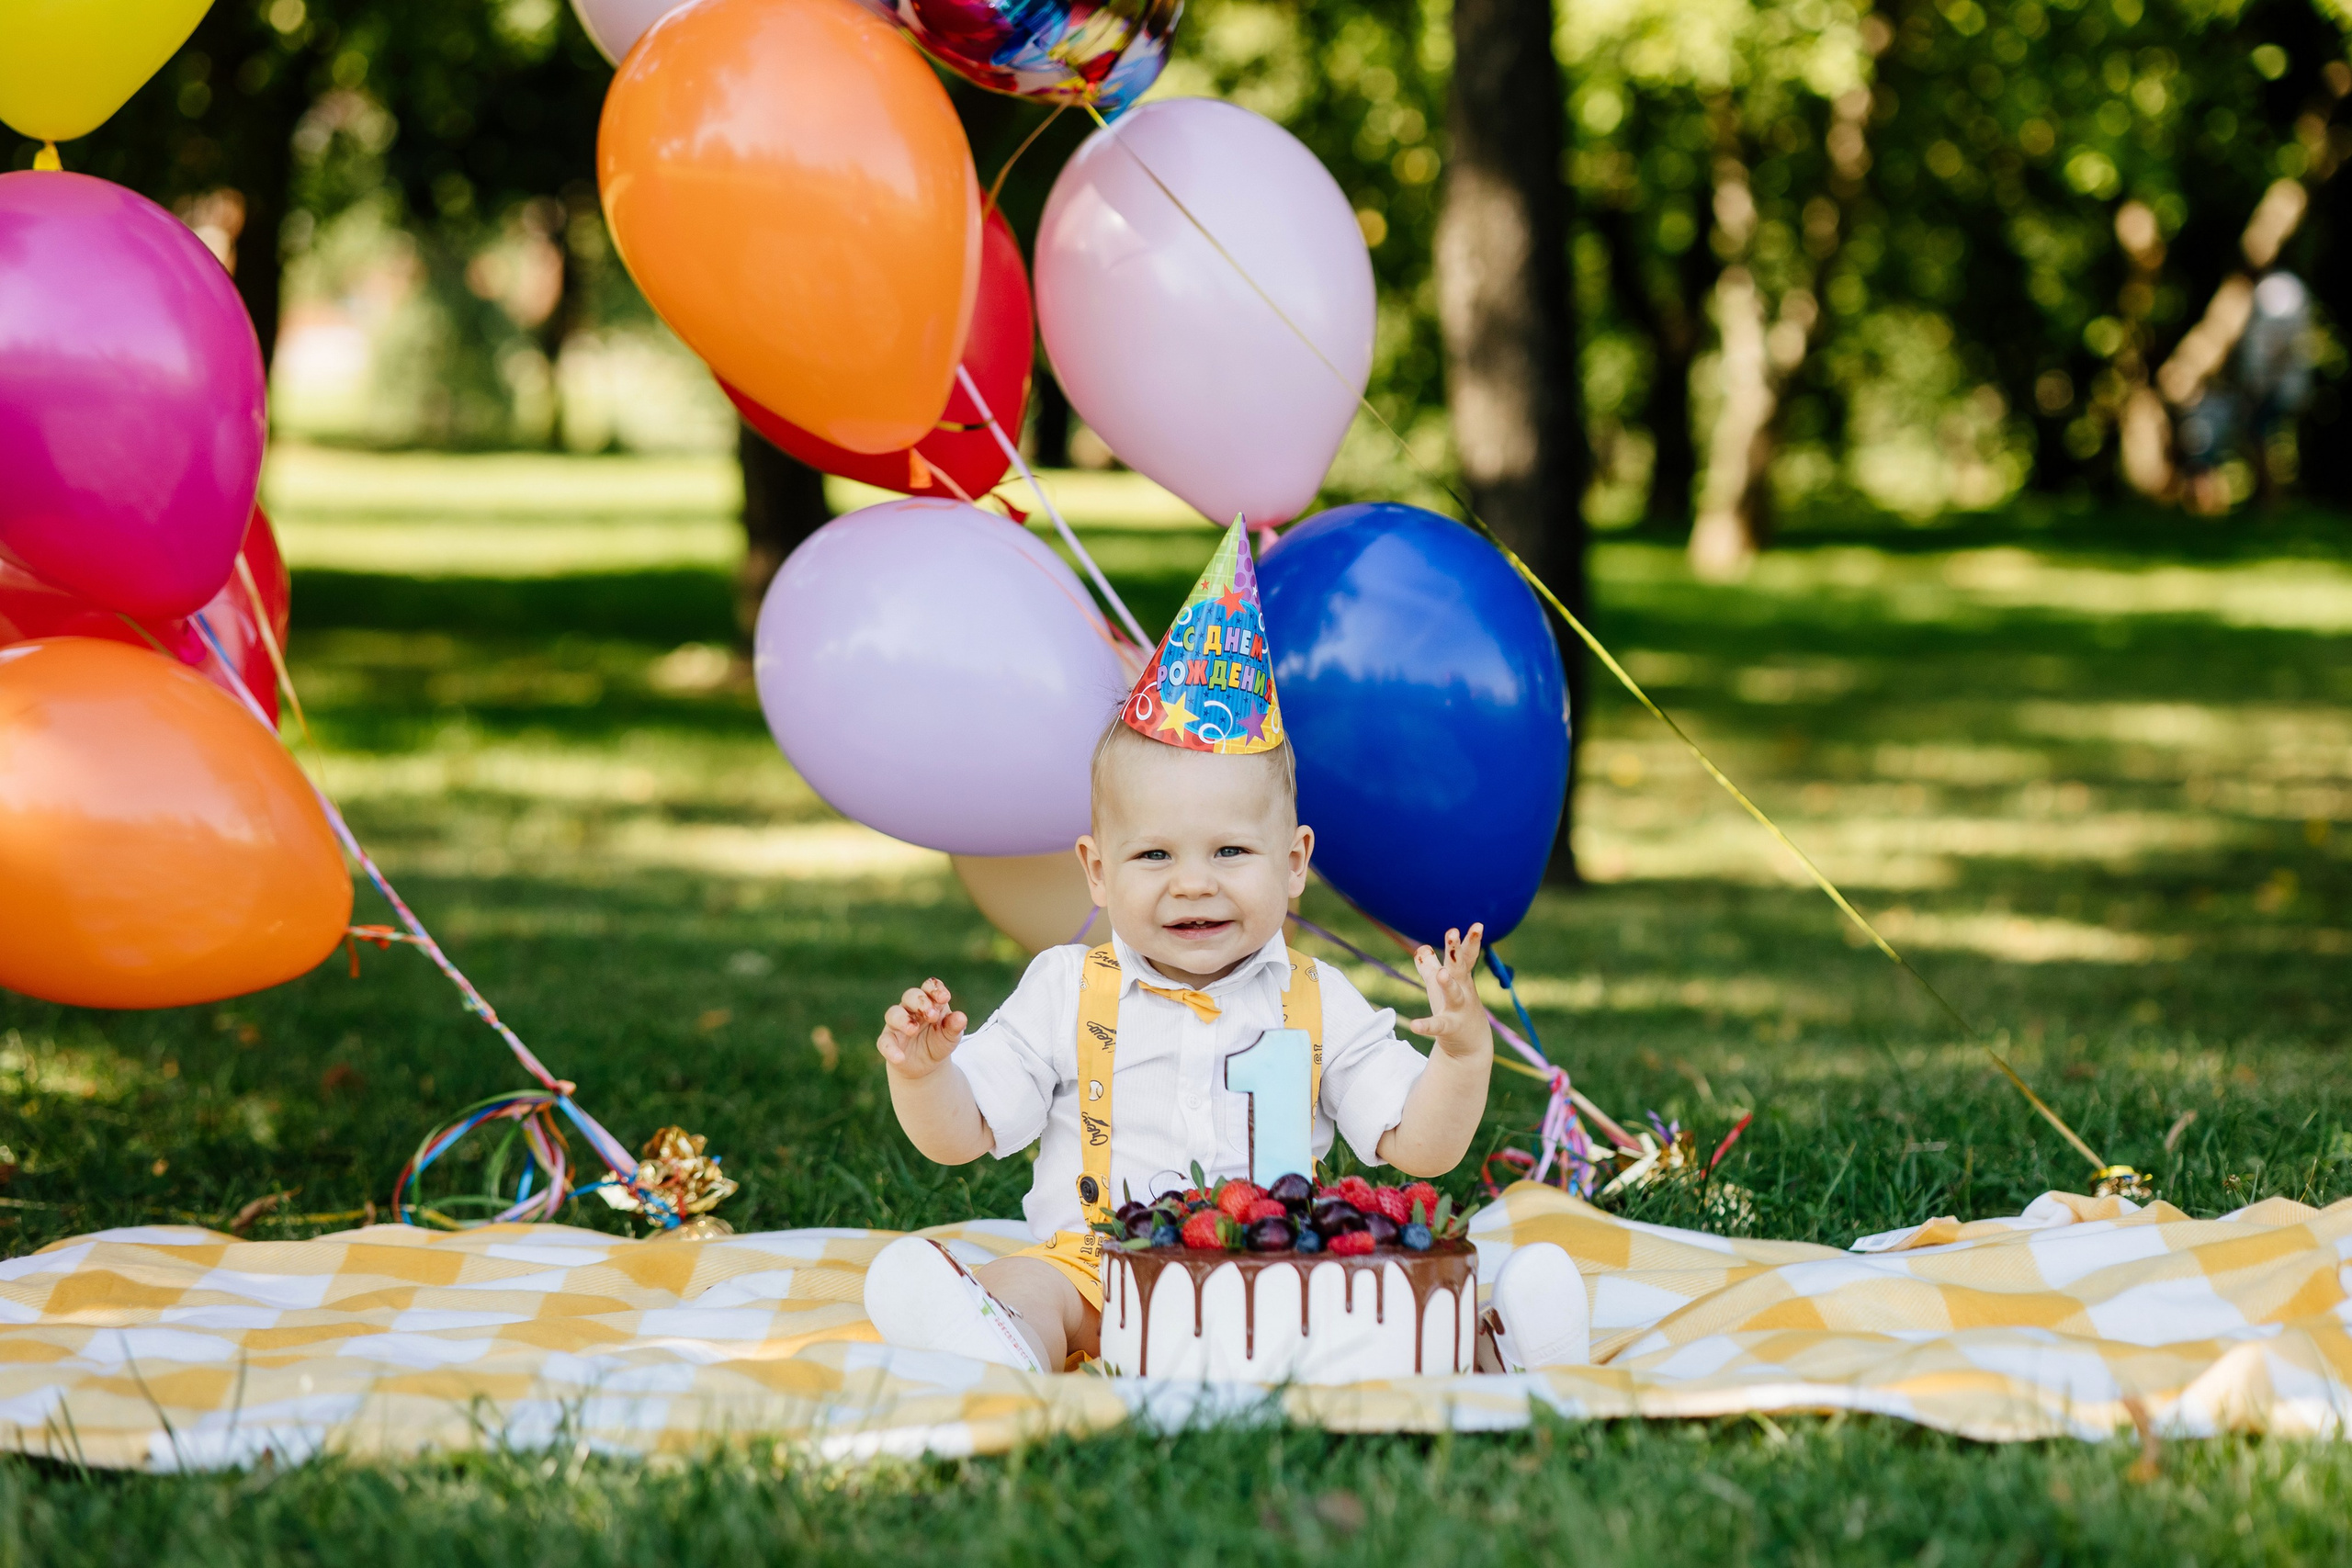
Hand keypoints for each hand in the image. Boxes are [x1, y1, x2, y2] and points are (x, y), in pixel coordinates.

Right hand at [879, 978, 966, 1079]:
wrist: (927, 1065)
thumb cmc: (939, 1042)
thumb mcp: (950, 1036)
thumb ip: (955, 1026)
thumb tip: (961, 1017)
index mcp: (928, 1002)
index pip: (928, 987)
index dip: (935, 989)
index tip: (945, 998)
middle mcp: (910, 1009)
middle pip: (910, 995)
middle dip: (920, 1002)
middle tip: (932, 1015)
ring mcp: (897, 1024)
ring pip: (893, 1014)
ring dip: (903, 1020)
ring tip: (913, 1030)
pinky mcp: (888, 1041)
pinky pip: (884, 1042)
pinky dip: (890, 1049)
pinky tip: (900, 1057)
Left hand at [1405, 924, 1489, 1059]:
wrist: (1470, 1047)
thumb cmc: (1456, 1010)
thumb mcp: (1442, 986)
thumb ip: (1430, 966)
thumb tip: (1421, 948)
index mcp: (1460, 979)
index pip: (1466, 957)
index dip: (1470, 941)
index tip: (1478, 925)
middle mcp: (1462, 991)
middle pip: (1459, 968)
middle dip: (1456, 951)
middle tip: (1453, 932)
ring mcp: (1457, 1009)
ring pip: (1454, 994)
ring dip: (1447, 984)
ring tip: (1440, 973)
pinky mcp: (1449, 1028)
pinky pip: (1437, 1026)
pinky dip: (1426, 1026)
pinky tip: (1415, 1025)